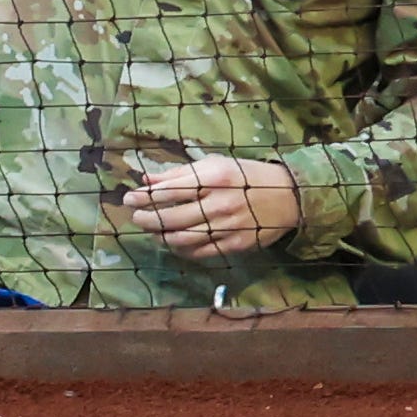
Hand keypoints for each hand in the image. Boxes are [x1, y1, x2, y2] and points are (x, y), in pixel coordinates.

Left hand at [119, 154, 302, 261]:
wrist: (288, 197)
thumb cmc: (246, 176)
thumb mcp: (214, 164)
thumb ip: (179, 173)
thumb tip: (146, 179)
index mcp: (214, 178)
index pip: (170, 191)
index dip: (145, 197)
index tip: (129, 198)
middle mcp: (220, 203)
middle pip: (172, 218)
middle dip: (147, 219)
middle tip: (135, 217)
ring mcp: (229, 227)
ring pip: (184, 239)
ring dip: (161, 237)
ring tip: (151, 232)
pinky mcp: (236, 245)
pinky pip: (201, 252)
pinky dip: (182, 250)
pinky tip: (172, 244)